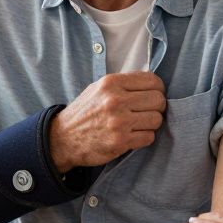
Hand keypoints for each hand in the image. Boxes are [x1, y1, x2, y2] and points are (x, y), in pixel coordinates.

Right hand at [49, 71, 165, 172]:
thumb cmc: (85, 112)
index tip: (153, 95)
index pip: (153, 81)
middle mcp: (115, 100)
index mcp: (111, 83)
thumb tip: (154, 84)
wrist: (63, 138)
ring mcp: (118, 122)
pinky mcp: (120, 141)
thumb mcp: (99, 88)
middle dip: (157, 107)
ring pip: (156, 119)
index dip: (158, 89)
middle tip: (147, 112)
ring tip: (139, 124)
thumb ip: (124, 84)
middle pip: (158, 100)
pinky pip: (149, 137)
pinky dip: (144, 137)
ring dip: (151, 124)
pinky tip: (133, 136)